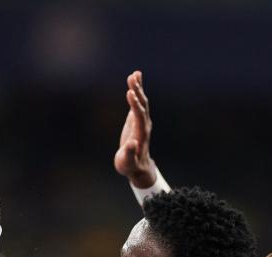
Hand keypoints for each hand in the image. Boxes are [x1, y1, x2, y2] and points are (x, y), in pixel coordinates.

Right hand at [114, 70, 158, 188]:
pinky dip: (137, 89)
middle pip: (142, 105)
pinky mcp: (137, 118)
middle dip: (137, 92)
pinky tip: (135, 77)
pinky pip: (138, 101)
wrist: (137, 166)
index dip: (135, 104)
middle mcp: (144, 125)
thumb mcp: (127, 163)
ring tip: (134, 74)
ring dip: (138, 88)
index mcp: (141, 134)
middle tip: (132, 78)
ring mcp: (142, 120)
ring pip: (142, 101)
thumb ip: (130, 154)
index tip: (129, 92)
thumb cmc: (130, 166)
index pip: (139, 116)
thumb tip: (132, 144)